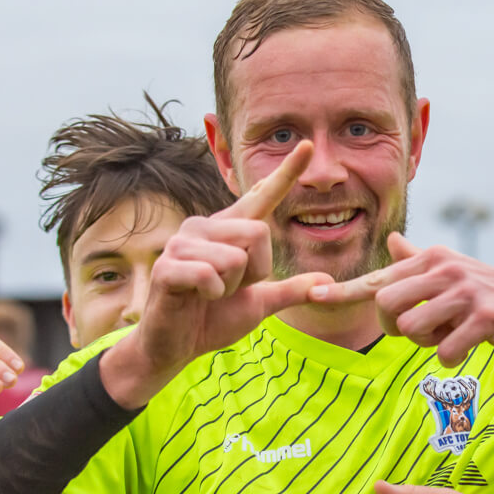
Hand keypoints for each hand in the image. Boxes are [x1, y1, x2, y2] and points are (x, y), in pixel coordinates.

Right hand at [101, 141, 334, 407]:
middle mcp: (205, 227)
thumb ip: (289, 291)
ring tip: (208, 295)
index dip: (286, 173)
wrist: (174, 347)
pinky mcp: (168, 265)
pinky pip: (210, 275)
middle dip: (254, 271)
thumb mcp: (259, 304)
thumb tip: (325, 282)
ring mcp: (183, 243)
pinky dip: (212, 295)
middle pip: (258, 233)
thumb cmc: (212, 319)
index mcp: (229, 232)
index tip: (306, 146)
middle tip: (229, 288)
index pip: (261, 197)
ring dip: (229, 288)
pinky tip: (196, 299)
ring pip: (236, 257)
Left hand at [308, 233, 493, 366]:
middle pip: (387, 307)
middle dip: (397, 329)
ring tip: (452, 334)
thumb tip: (392, 240)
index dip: (343, 291)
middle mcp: (444, 269)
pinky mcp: (485, 318)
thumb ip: (420, 258)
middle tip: (423, 331)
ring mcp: (465, 292)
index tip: (312, 295)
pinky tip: (472, 344)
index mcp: (432, 258)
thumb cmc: (493, 293)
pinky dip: (452, 356)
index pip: (379, 277)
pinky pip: (445, 350)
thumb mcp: (455, 270)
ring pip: (412, 330)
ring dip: (427, 343)